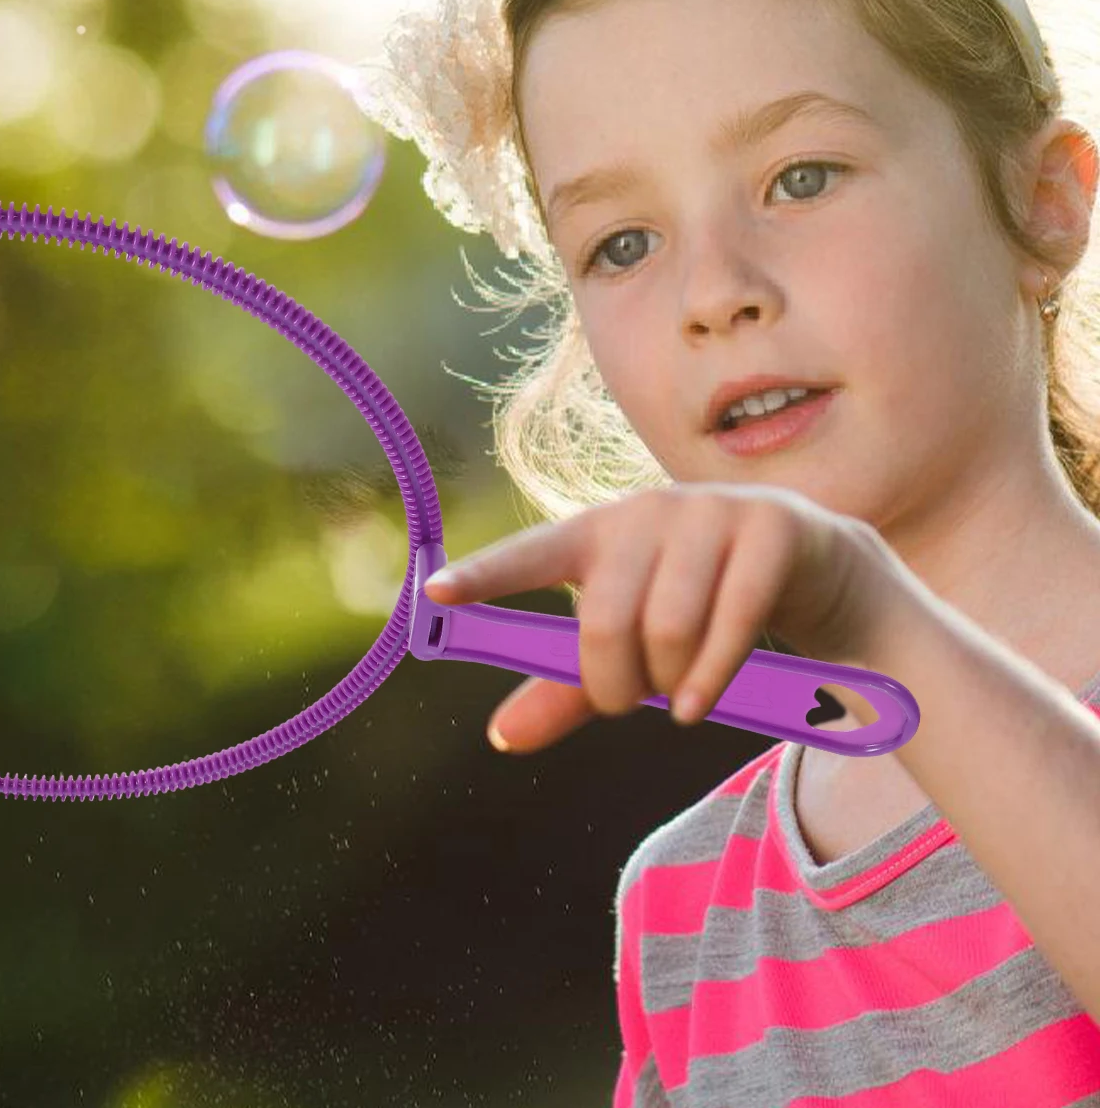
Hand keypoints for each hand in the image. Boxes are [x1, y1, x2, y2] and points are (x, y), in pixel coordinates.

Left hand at [422, 483, 911, 753]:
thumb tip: (500, 737)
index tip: (434, 593)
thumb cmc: (700, 607)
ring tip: (678, 694)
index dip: (483, 575)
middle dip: (613, 684)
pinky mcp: (771, 529)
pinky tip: (700, 705)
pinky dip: (712, 678)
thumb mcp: (632, 643)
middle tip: (630, 701)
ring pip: (667, 628)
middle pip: (605, 621)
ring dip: (670, 684)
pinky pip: (733, 620)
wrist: (813, 567)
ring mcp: (710, 513)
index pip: (530, 554)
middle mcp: (645, 511)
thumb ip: (566, 686)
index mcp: (597, 532)